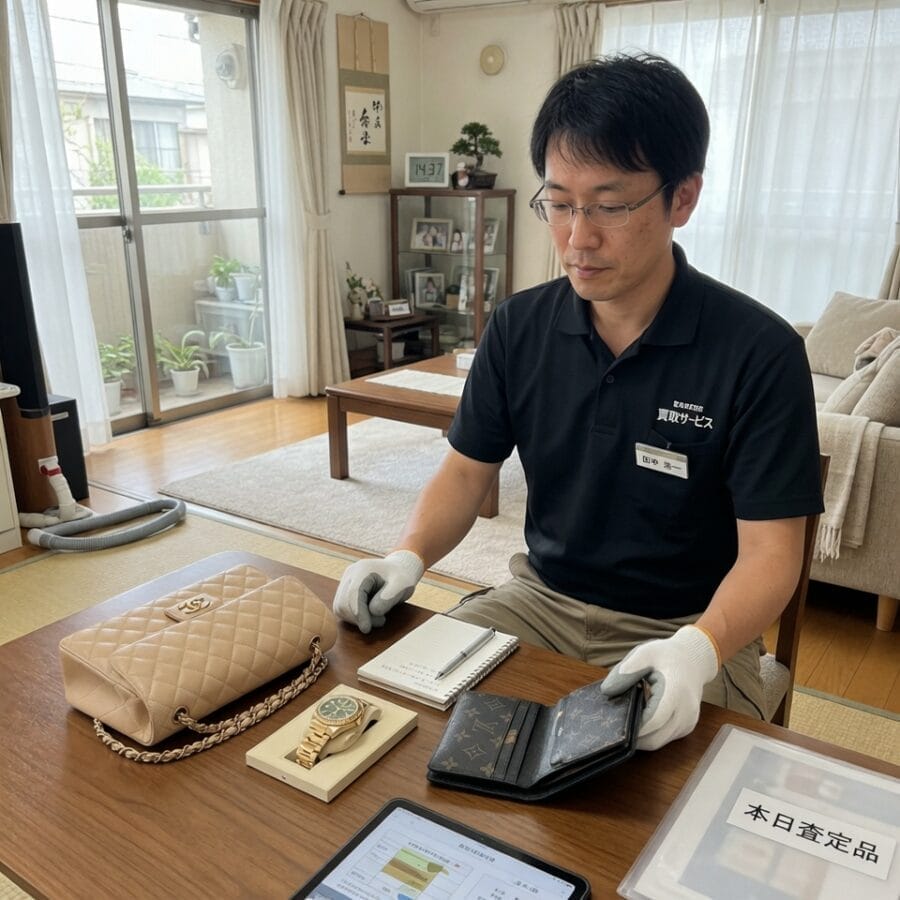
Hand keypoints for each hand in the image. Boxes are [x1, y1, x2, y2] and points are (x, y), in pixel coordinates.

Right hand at [332, 550, 424, 633]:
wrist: (399, 570)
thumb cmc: (401, 577)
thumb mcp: (402, 586)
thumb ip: (388, 598)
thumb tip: (372, 611)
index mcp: (363, 569)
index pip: (353, 593)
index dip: (358, 613)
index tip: (367, 628)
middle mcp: (350, 574)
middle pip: (343, 602)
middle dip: (358, 618)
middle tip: (381, 621)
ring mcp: (345, 582)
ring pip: (340, 607)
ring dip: (355, 619)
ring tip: (377, 618)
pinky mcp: (345, 591)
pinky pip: (343, 608)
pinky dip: (354, 617)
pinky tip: (369, 615)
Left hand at [600, 625, 719, 750]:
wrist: (694, 660)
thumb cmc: (667, 655)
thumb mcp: (646, 653)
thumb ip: (627, 670)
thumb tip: (607, 690)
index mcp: (676, 692)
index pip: (654, 720)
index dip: (633, 726)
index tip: (614, 723)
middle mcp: (686, 712)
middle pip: (655, 739)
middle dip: (633, 736)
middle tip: (614, 724)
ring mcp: (688, 722)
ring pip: (659, 742)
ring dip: (641, 736)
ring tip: (627, 718)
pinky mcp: (687, 728)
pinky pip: (665, 738)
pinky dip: (651, 733)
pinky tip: (642, 718)